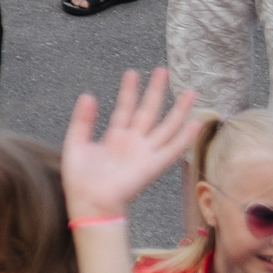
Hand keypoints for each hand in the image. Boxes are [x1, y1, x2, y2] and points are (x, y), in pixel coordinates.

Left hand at [58, 66, 198, 221]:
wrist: (89, 202)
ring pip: (166, 126)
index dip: (129, 90)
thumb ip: (83, 120)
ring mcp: (145, 153)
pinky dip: (185, 137)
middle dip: (156, 91)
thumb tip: (88, 95)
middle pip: (148, 111)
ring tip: (190, 91)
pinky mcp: (153, 166)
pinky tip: (196, 122)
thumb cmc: (80, 179)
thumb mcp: (76, 143)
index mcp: (114, 137)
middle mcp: (133, 142)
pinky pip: (173, 150)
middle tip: (163, 70)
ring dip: (178, 109)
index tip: (133, 72)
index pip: (125, 108)